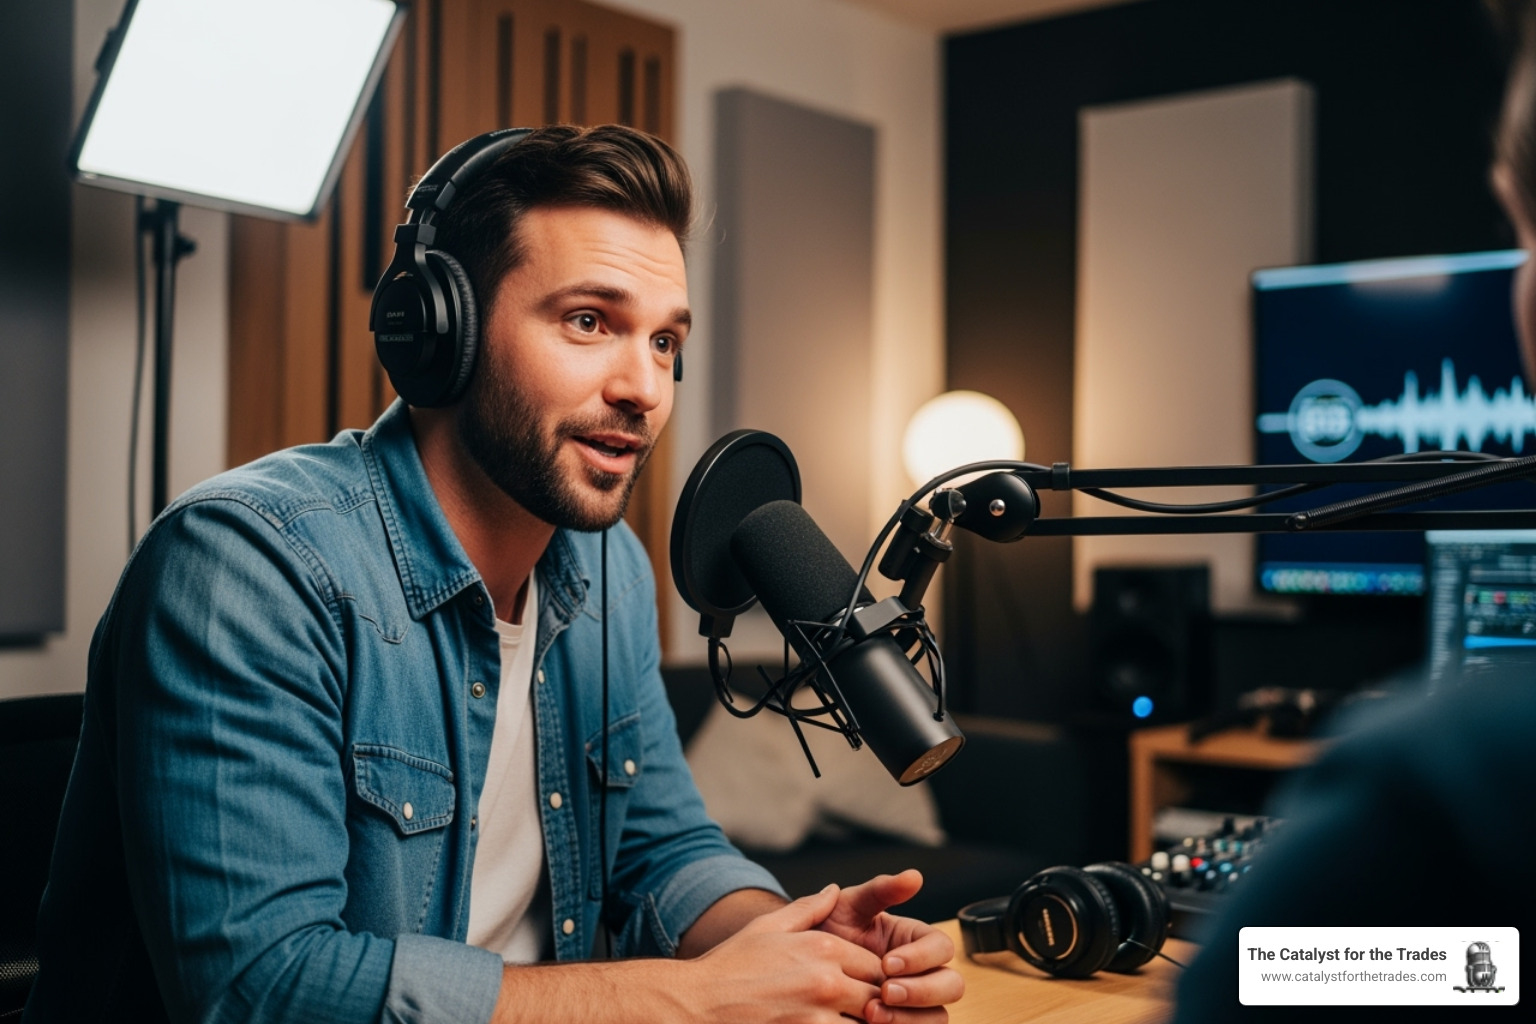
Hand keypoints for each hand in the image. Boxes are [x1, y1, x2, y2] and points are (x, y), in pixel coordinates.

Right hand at [684, 883, 885, 1022]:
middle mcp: (827, 982)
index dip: (875, 980)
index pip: (877, 967)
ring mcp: (817, 1019)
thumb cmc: (729, 967)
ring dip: (859, 1023)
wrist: (694, 1007)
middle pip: (879, 999)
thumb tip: (833, 891)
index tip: (864, 989)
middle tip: (859, 1009)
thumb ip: (808, 910)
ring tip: (842, 1018)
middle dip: (873, 1006)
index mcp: (823, 949)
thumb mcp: (766, 928)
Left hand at [817, 870, 964, 1023]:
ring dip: (910, 1018)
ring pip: (938, 1017)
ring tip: (871, 1014)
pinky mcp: (902, 1021)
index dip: (921, 958)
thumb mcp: (850, 906)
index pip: (942, 948)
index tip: (887, 963)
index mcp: (917, 940)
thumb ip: (880, 890)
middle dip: (922, 991)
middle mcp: (923, 973)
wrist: (802, 966)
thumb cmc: (828, 931)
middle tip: (885, 992)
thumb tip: (914, 876)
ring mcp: (916, 1004)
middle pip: (952, 986)